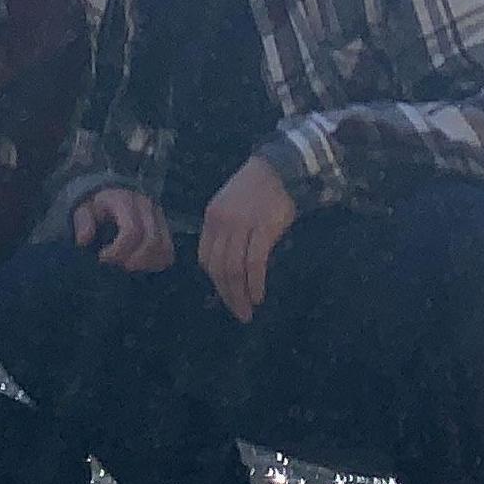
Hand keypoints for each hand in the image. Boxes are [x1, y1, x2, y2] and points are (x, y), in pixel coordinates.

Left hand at [71, 184, 173, 272]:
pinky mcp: (166, 227)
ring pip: (164, 247)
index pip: (132, 231)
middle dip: (135, 260)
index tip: (102, 257)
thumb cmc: (96, 204)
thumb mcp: (83, 208)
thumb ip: (83, 222)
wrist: (111, 191)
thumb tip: (83, 240)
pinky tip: (140, 264)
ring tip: (128, 265)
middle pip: (152, 241)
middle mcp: (146, 207)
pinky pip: (169, 251)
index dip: (118, 250)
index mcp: (125, 200)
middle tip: (117, 265)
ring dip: (147, 263)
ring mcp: (159, 216)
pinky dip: (157, 263)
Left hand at [197, 154, 298, 324]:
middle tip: (238, 313)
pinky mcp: (263, 229)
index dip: (214, 281)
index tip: (226, 295)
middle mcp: (222, 223)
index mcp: (211, 218)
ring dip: (240, 295)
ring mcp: (241, 226)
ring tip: (248, 311)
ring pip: (234, 269)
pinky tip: (258, 296)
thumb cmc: (256, 190)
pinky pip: (254, 263)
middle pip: (218, 268)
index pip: (205, 258)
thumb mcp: (230, 208)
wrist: (278, 170)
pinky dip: (255, 283)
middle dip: (227, 295)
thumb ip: (225, 233)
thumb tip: (227, 266)